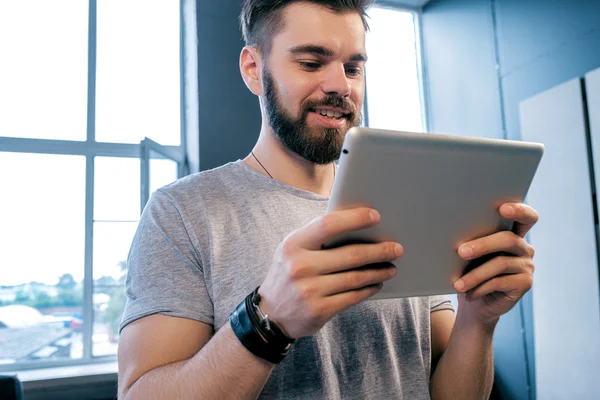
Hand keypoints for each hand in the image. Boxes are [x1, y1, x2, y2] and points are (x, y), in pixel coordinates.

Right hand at [258, 208, 402, 337]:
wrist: (270, 314)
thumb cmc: (288, 273)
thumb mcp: (293, 250)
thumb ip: (317, 237)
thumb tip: (357, 224)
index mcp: (293, 244)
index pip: (328, 225)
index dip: (354, 219)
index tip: (376, 216)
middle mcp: (300, 266)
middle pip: (350, 255)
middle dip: (379, 250)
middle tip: (397, 248)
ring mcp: (309, 290)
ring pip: (355, 278)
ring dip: (378, 271)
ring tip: (391, 266)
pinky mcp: (319, 310)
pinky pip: (353, 297)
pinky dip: (369, 289)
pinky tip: (376, 283)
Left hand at [452, 203, 538, 324]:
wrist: (476, 304)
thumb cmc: (469, 272)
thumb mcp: (469, 255)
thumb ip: (471, 242)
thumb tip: (457, 239)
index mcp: (512, 233)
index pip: (525, 217)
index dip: (519, 210)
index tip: (503, 208)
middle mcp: (524, 247)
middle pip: (508, 239)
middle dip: (482, 244)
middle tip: (460, 252)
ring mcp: (527, 266)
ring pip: (500, 263)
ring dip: (475, 274)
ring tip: (458, 284)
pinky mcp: (525, 284)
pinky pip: (499, 282)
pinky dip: (480, 287)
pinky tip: (468, 293)